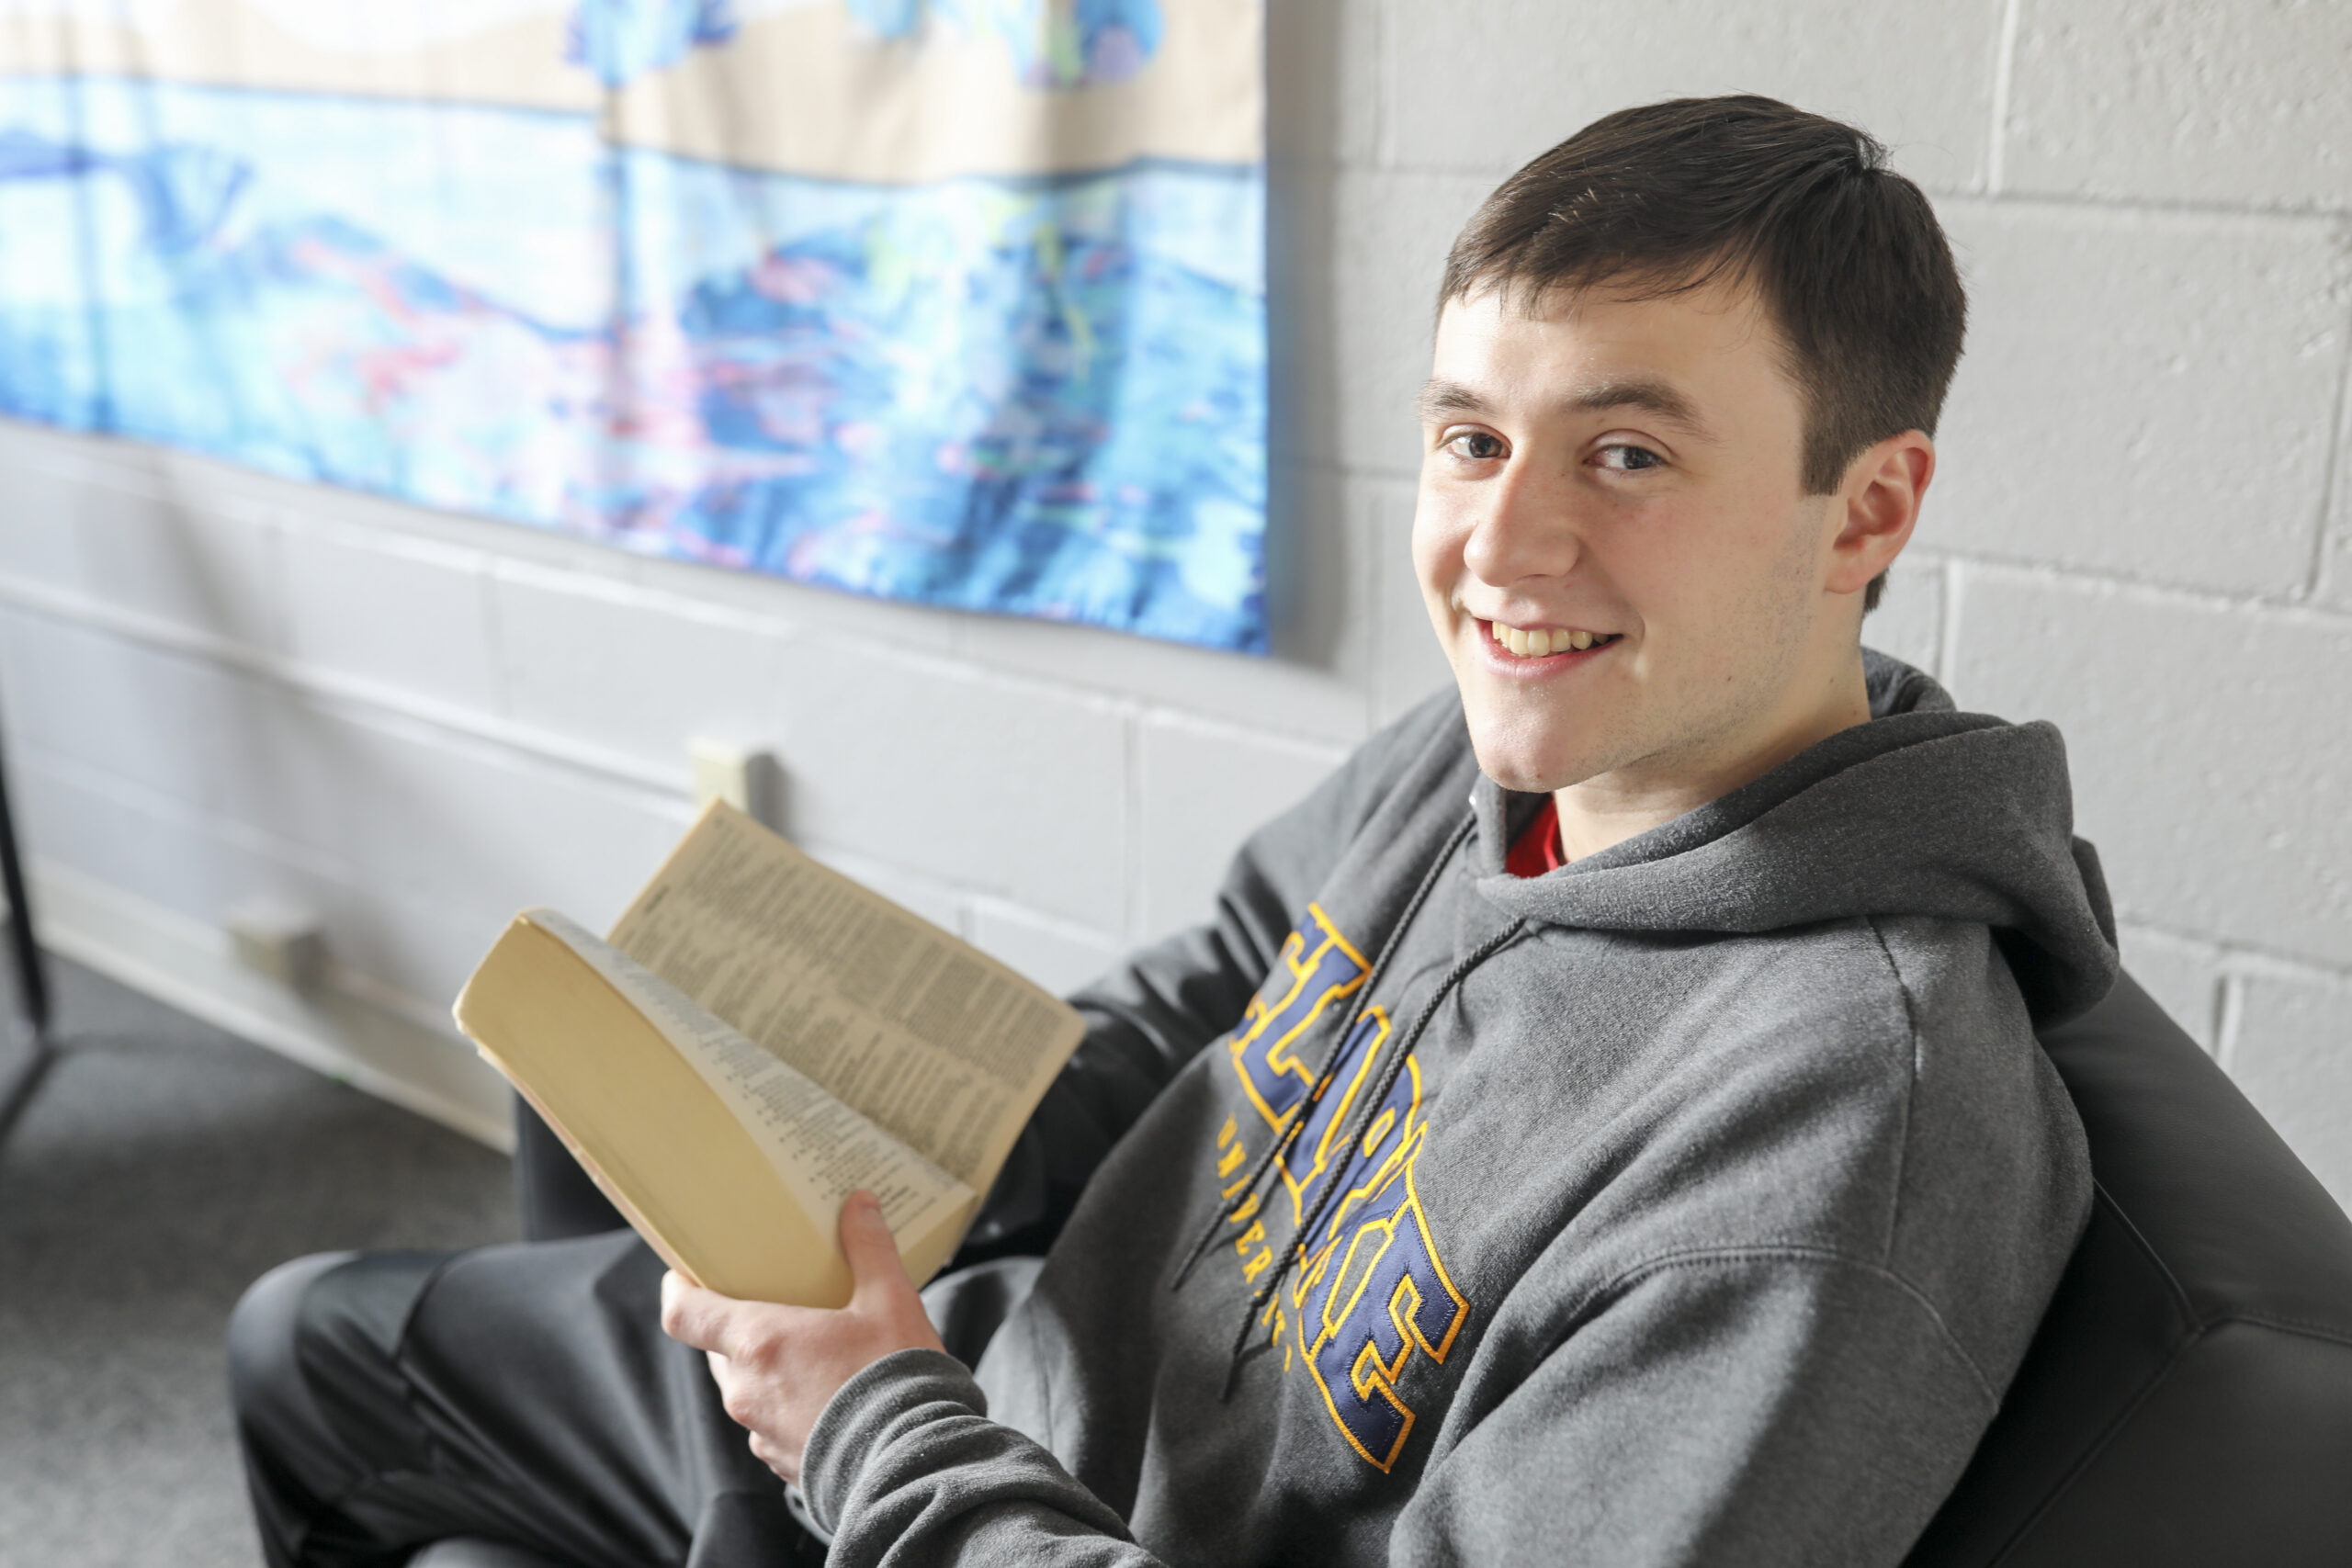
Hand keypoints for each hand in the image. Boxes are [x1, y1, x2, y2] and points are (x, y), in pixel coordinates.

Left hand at [659, 1190, 946, 1482]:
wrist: (914, 1466)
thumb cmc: (896, 1379)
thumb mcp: (891, 1301)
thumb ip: (870, 1249)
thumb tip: (859, 1204)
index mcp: (759, 1342)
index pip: (684, 1314)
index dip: (677, 1288)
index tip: (684, 1272)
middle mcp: (747, 1390)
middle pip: (717, 1348)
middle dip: (738, 1325)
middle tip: (774, 1302)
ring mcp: (761, 1432)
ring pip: (746, 1388)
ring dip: (767, 1368)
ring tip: (811, 1350)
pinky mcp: (783, 1463)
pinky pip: (771, 1424)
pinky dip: (790, 1405)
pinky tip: (830, 1395)